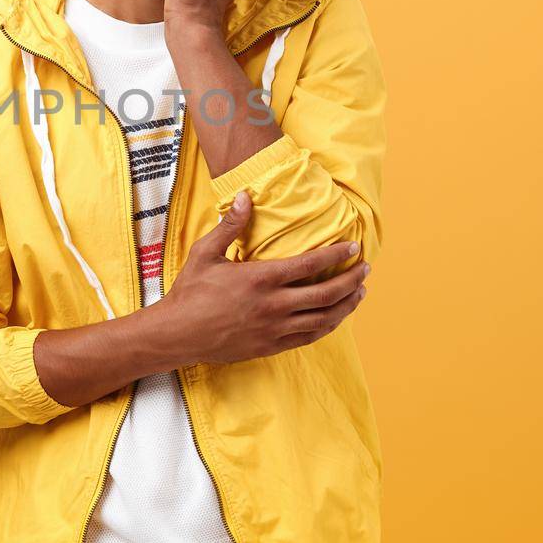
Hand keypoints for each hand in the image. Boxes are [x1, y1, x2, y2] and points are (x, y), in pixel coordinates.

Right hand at [154, 190, 367, 363]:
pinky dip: (328, 326)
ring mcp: (274, 329)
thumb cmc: (190, 291)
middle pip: (326, 294)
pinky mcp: (271, 346)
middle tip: (365, 269)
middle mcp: (273, 305)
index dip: (337, 254)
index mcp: (261, 278)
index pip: (311, 265)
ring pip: (323, 319)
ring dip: (346, 305)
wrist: (177, 334)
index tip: (353, 246)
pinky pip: (308, 337)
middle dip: (351, 280)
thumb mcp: (205, 253)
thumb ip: (230, 226)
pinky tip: (336, 318)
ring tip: (360, 293)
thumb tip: (246, 196)